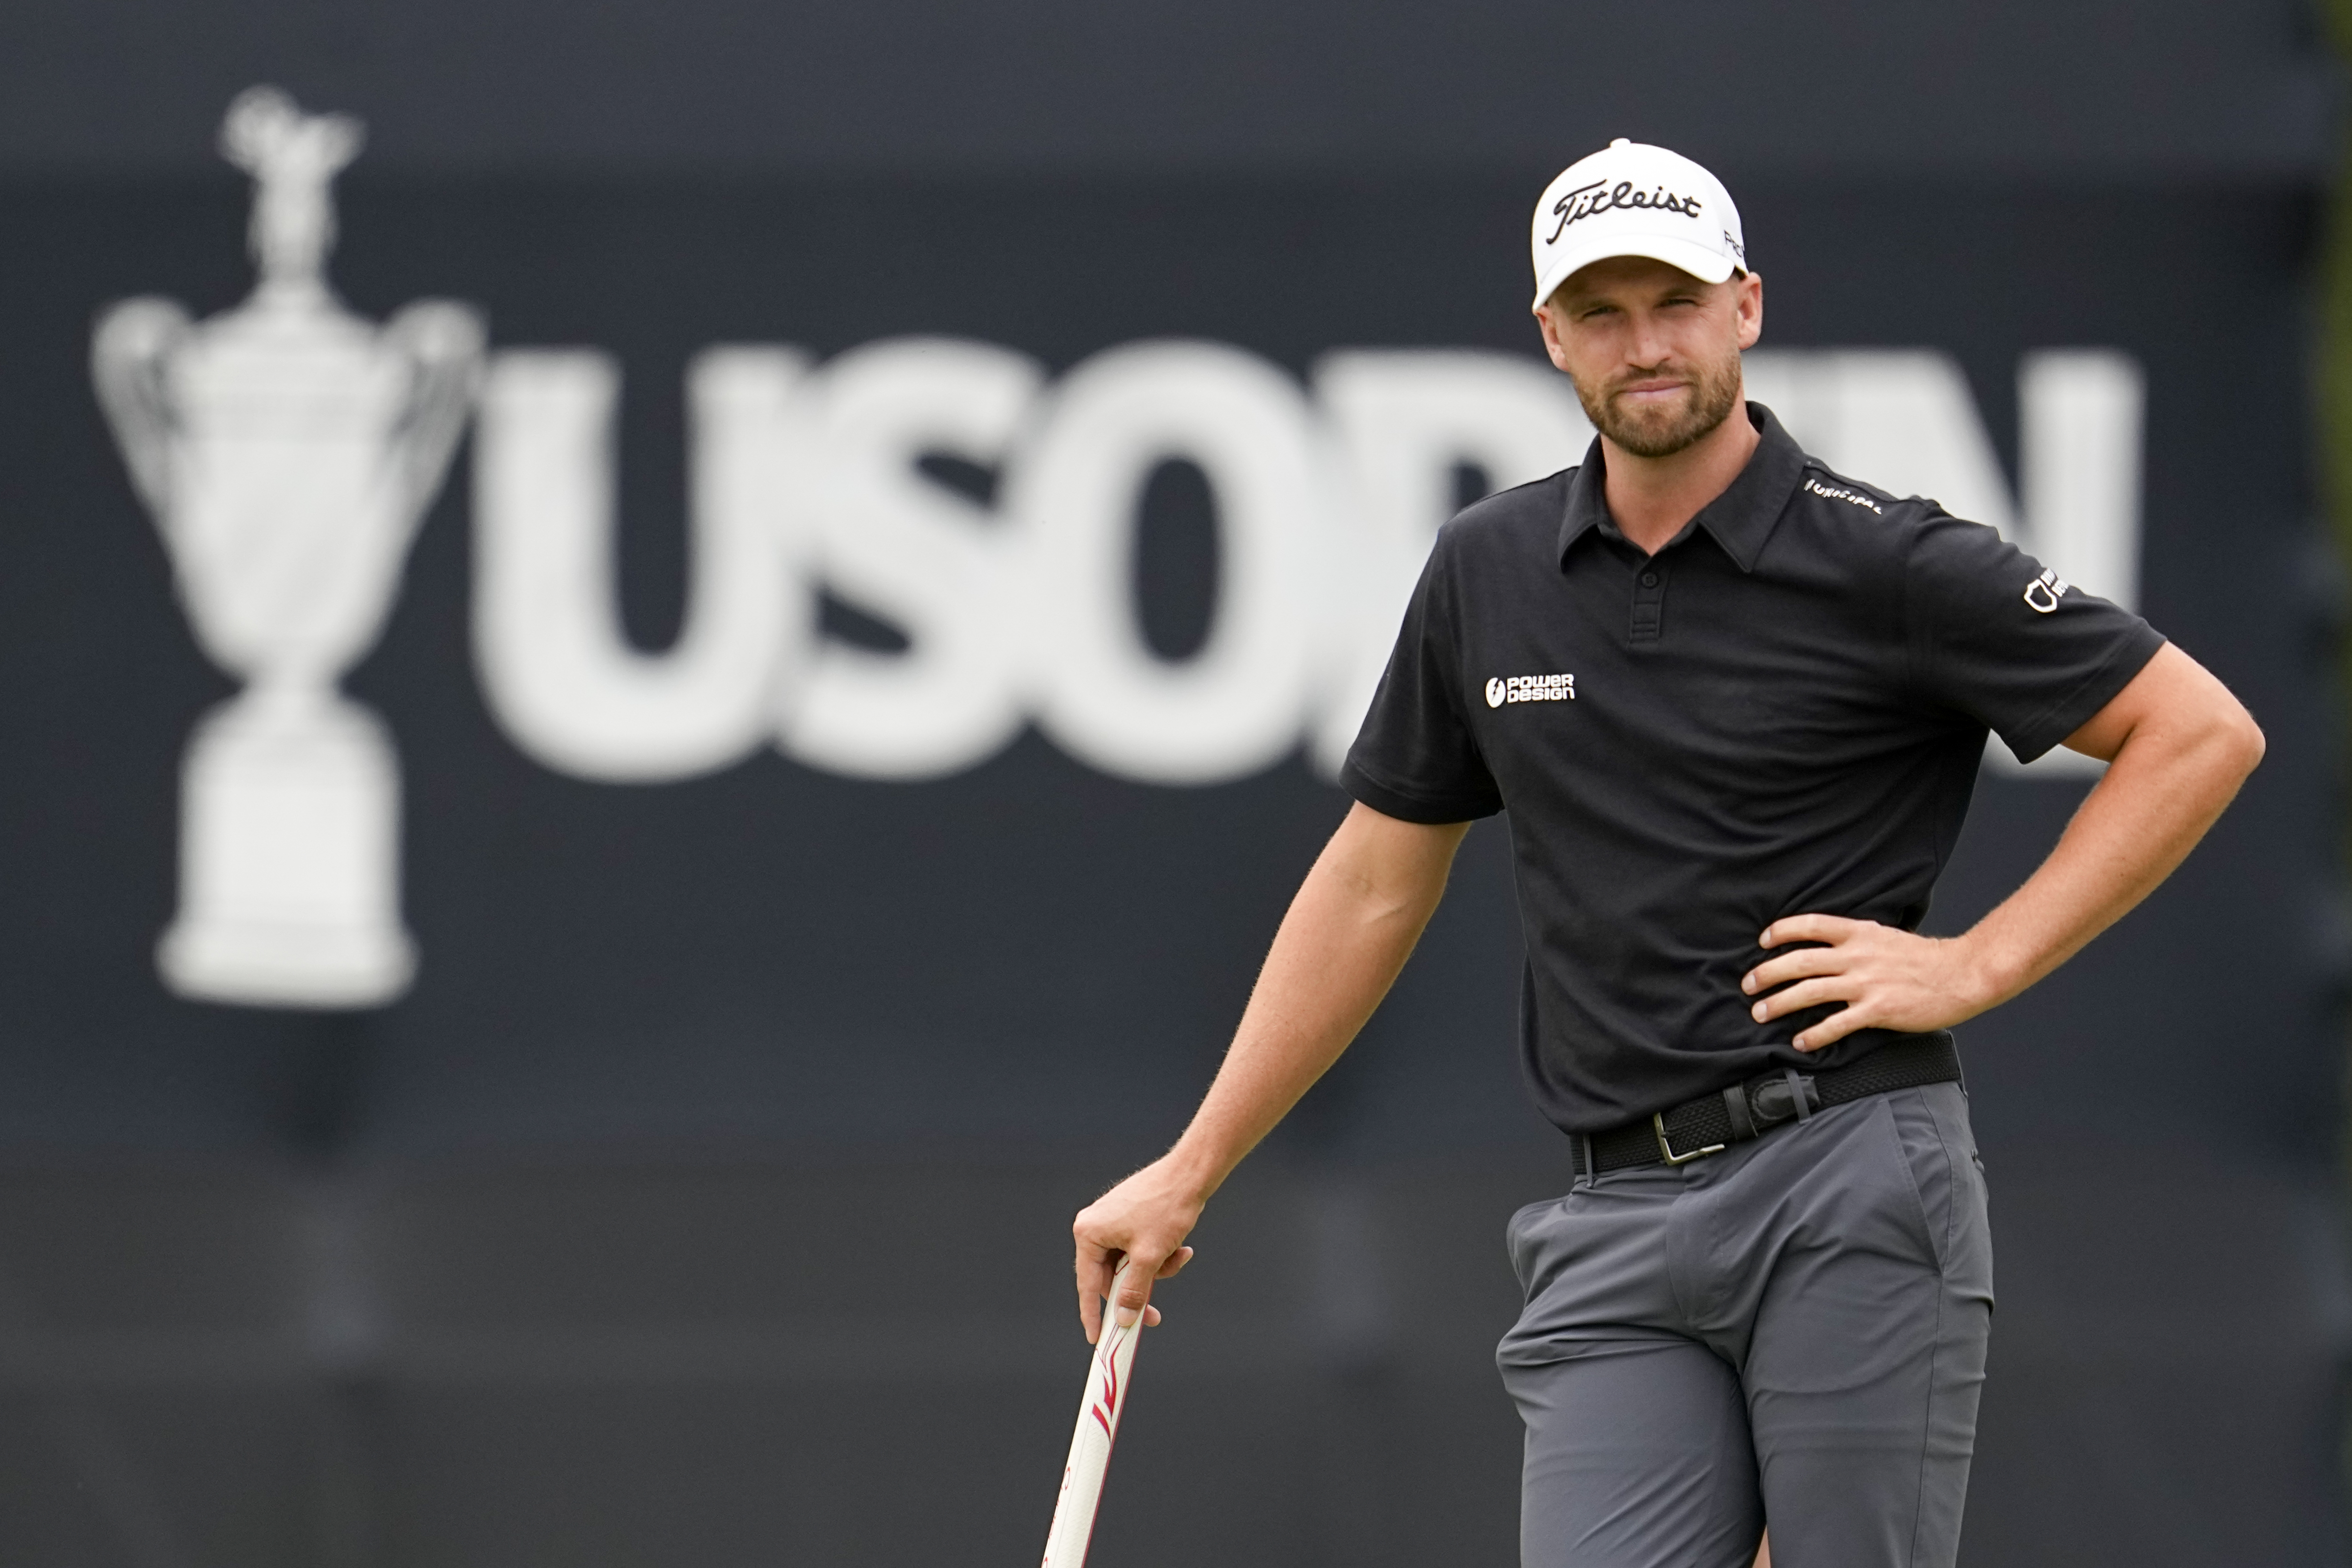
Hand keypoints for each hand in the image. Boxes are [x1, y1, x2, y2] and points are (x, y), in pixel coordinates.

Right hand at [1072, 1155, 1202, 1342]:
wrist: (1190, 1174)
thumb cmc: (1166, 1208)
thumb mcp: (1149, 1257)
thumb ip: (1133, 1291)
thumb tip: (1122, 1318)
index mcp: (1089, 1233)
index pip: (1087, 1284)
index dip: (1093, 1314)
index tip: (1097, 1338)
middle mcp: (1094, 1225)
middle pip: (1111, 1276)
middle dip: (1139, 1289)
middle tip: (1154, 1314)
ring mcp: (1111, 1220)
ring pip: (1129, 1264)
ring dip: (1155, 1270)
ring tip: (1178, 1256)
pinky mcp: (1128, 1217)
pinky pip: (1138, 1249)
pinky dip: (1158, 1255)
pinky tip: (1180, 1248)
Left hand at [1742, 915, 1995, 1050]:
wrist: (1961, 974)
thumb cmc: (1923, 958)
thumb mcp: (1884, 935)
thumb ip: (1855, 939)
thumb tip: (1827, 943)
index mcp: (1858, 933)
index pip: (1809, 925)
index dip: (1781, 932)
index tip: (1762, 942)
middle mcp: (1857, 955)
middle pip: (1799, 961)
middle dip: (1767, 974)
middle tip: (1748, 986)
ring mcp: (1866, 983)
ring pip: (1810, 991)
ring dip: (1779, 1003)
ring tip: (1760, 1013)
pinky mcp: (1878, 1010)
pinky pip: (1837, 1024)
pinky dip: (1814, 1034)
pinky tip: (1799, 1041)